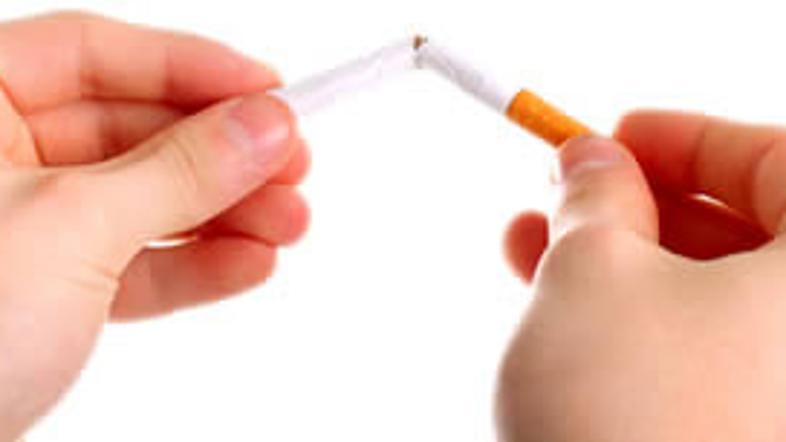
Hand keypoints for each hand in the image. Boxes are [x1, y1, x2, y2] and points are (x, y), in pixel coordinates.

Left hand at [0, 12, 308, 439]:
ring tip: (290, 222)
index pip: (94, 54)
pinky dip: (194, 267)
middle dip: (222, 154)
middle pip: (133, 131)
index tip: (268, 91)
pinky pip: (133, 265)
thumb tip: (261, 127)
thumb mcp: (70, 228)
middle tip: (291, 162)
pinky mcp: (46, 294)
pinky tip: (250, 262)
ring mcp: (22, 229)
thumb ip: (177, 172)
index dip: (191, 67)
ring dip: (225, 214)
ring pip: (143, 202)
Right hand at [497, 112, 785, 440]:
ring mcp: (784, 396)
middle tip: (566, 189)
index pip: (779, 161)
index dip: (686, 137)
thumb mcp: (592, 274)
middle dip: (636, 203)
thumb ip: (594, 198)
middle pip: (743, 234)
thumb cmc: (635, 426)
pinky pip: (697, 359)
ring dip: (615, 263)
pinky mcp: (746, 437)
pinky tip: (564, 311)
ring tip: (530, 245)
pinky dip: (631, 326)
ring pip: (706, 302)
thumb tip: (589, 163)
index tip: (614, 134)